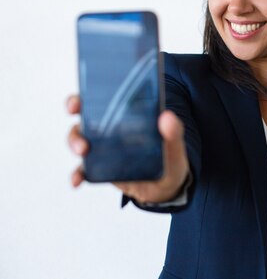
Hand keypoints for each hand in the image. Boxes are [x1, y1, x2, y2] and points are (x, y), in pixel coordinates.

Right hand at [66, 95, 189, 203]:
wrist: (166, 187)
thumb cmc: (168, 160)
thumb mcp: (175, 146)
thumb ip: (174, 132)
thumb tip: (168, 116)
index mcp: (127, 116)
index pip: (102, 99)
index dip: (85, 97)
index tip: (78, 102)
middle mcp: (111, 128)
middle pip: (84, 118)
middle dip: (76, 116)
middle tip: (77, 124)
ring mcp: (104, 148)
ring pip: (79, 140)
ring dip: (75, 143)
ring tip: (83, 151)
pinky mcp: (101, 169)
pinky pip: (82, 170)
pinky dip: (76, 174)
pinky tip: (76, 181)